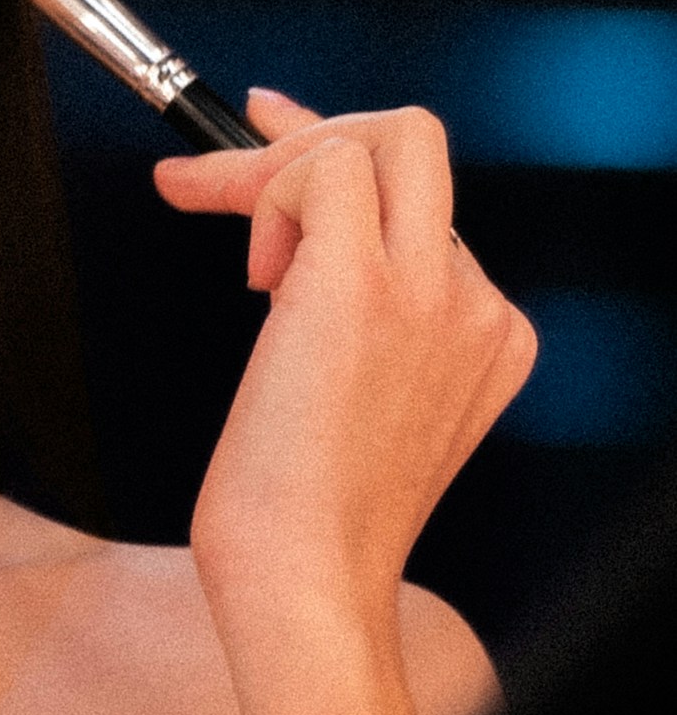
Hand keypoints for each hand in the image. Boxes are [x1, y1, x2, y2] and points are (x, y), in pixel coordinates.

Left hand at [153, 89, 534, 714]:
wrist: (303, 579)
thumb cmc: (299, 507)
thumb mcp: (347, 390)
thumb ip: (347, 304)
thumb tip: (282, 208)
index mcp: (487, 333)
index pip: (422, 200)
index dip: (340, 154)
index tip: (270, 134)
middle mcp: (476, 304)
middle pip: (413, 144)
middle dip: (311, 135)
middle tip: (228, 173)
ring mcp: (431, 291)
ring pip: (369, 143)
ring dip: (271, 175)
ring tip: (244, 270)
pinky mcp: (365, 287)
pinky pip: (323, 170)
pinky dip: (260, 194)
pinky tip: (253, 280)